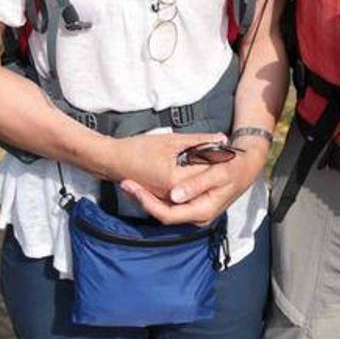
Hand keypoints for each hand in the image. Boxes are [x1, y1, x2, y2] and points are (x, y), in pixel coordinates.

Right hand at [102, 132, 220, 199]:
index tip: (227, 149)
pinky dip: (191, 183)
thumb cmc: (138, 148)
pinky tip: (194, 171)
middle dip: (213, 171)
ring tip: (210, 162)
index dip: (219, 161)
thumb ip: (199, 140)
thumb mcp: (171, 140)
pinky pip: (182, 194)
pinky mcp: (162, 199)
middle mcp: (172, 195)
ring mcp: (166, 199)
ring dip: (202, 178)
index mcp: (175, 180)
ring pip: (193, 191)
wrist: (112, 161)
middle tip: (222, 155)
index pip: (206, 173)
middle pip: (201, 185)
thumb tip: (222, 139)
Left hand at [121, 142, 269, 225]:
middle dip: (143, 200)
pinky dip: (157, 195)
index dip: (147, 203)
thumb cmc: (234, 168)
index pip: (167, 214)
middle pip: (162, 214)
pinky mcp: (192, 204)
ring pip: (165, 209)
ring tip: (131, 183)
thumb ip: (195, 184)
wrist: (246, 167)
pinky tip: (145, 184)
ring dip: (147, 198)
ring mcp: (194, 211)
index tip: (133, 187)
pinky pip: (170, 204)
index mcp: (202, 211)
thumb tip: (174, 196)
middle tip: (126, 183)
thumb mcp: (217, 173)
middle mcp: (196, 216)